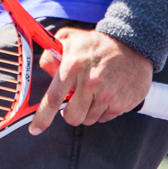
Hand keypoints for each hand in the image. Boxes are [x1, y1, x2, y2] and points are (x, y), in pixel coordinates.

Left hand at [29, 28, 152, 133]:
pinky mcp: (121, 103)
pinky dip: (103, 110)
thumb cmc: (96, 43)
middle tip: (74, 101)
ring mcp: (107, 94)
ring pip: (89, 119)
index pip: (53, 98)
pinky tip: (107, 93)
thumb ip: (52, 54)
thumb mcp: (69, 39)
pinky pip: (105, 118)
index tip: (35, 129)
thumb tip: (45, 69)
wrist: (132, 45)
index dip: (42, 117)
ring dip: (87, 110)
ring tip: (93, 92)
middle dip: (70, 113)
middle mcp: (89, 82)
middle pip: (72, 117)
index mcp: (73, 66)